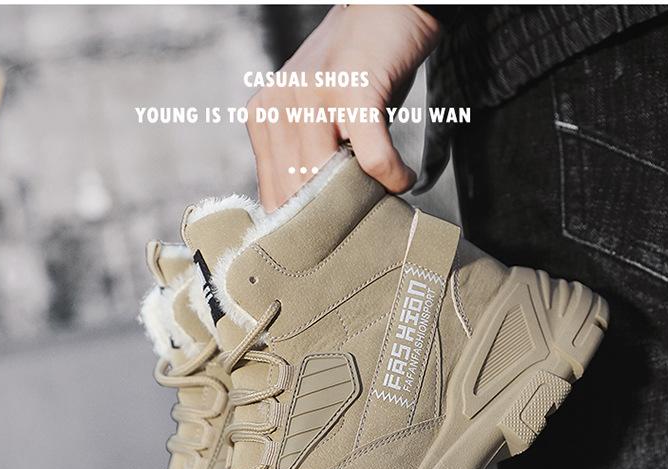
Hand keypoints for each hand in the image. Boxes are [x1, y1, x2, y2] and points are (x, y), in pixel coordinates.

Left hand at [247, 4, 440, 210]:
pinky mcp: (353, 91)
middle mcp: (280, 105)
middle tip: (362, 228)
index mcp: (263, 117)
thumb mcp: (315, 116)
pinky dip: (394, 177)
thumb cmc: (356, 74)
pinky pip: (373, 158)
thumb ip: (303, 158)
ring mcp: (313, 96)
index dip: (301, 228)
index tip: (326, 246)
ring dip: (364, 200)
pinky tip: (405, 178)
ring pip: (331, 180)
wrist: (386, 7)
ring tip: (384, 201)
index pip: (272, 194)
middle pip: (300, 193)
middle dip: (333, 220)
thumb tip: (312, 226)